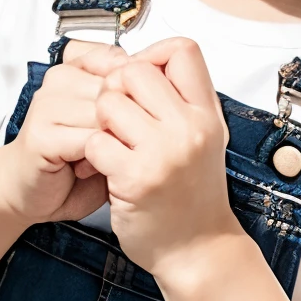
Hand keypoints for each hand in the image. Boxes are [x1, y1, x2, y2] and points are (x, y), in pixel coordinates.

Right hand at [0, 39, 127, 224]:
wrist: (28, 190)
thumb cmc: (71, 160)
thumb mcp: (109, 126)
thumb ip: (130, 104)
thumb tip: (168, 93)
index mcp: (77, 69)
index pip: (121, 61)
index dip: (138, 92)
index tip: (141, 119)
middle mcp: (60, 79)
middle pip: (117, 88)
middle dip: (128, 121)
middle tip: (122, 146)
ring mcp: (47, 104)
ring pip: (105, 113)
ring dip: (114, 141)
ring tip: (107, 158)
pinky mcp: (41, 134)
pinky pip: (89, 139)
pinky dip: (100, 158)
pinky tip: (92, 168)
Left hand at [83, 37, 238, 275]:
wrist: (197, 250)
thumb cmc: (193, 194)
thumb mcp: (202, 138)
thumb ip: (180, 101)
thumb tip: (141, 61)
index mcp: (207, 114)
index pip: (182, 50)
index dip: (152, 56)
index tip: (142, 82)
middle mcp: (189, 128)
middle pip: (134, 71)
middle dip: (116, 90)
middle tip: (119, 119)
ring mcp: (163, 153)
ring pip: (108, 102)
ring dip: (101, 123)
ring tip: (113, 145)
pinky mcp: (135, 178)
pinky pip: (96, 141)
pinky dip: (93, 154)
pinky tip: (106, 168)